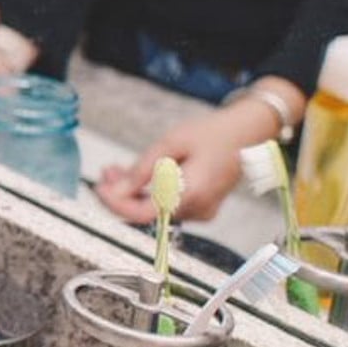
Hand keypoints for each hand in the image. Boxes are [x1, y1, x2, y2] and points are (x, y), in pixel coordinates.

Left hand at [95, 101, 276, 222]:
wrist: (247, 132)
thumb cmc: (215, 133)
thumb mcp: (172, 143)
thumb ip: (143, 169)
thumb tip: (117, 190)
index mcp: (193, 193)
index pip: (144, 214)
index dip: (117, 204)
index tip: (100, 189)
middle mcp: (198, 208)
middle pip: (147, 213)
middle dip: (121, 195)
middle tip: (106, 174)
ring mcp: (201, 210)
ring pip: (155, 209)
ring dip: (132, 192)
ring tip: (117, 171)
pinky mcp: (199, 207)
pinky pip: (167, 205)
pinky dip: (148, 193)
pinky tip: (136, 177)